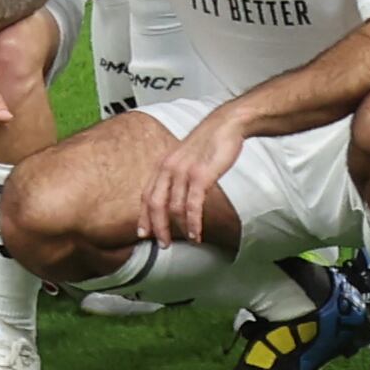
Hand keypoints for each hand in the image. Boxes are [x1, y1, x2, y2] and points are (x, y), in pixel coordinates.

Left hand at [136, 105, 244, 244]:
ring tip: (188, 240)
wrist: (225, 125)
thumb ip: (175, 175)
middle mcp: (167, 169)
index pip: (146, 195)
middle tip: (163, 244)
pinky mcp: (200, 176)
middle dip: (158, 227)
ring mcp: (182, 173)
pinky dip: (193, 223)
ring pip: (175, 208)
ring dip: (180, 228)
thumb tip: (174, 196)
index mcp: (162, 165)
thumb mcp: (184, 158)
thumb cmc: (207, 143)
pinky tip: (196, 233)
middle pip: (155, 205)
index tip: (143, 233)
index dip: (144, 216)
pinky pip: (193, 206)